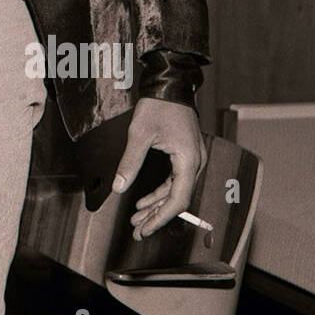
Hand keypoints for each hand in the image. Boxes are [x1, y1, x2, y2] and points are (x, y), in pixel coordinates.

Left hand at [112, 97, 206, 238]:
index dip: (161, 217)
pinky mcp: (185, 154)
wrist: (170, 85)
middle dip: (156, 216)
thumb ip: (130, 162)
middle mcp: (195, 163)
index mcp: (189, 160)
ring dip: (156, 205)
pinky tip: (143, 201)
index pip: (178, 199)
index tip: (145, 229)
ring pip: (175, 191)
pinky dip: (159, 192)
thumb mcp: (140, 134)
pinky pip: (174, 180)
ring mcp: (192, 159)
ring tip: (136, 218)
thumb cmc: (158, 106)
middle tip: (137, 230)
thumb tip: (119, 188)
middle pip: (177, 199)